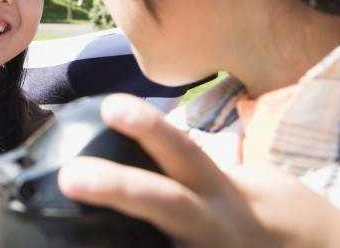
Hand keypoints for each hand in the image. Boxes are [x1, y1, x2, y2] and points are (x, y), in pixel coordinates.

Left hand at [57, 94, 339, 247]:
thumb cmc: (269, 212)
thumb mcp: (241, 181)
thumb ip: (192, 167)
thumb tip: (134, 138)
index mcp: (222, 189)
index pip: (183, 151)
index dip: (149, 128)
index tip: (109, 106)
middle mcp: (216, 224)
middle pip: (168, 203)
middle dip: (121, 187)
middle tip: (70, 176)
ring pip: (168, 243)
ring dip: (120, 235)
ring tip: (79, 211)